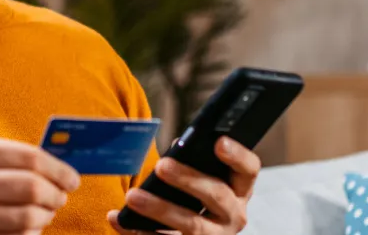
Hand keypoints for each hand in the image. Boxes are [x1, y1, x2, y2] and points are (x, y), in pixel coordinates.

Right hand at [0, 133, 81, 234]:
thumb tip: (46, 160)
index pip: (27, 157)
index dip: (58, 169)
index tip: (71, 178)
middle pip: (30, 188)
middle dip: (55, 195)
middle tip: (61, 198)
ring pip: (24, 219)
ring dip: (45, 218)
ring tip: (47, 214)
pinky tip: (29, 230)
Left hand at [107, 136, 260, 234]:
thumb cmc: (197, 196)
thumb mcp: (204, 179)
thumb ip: (195, 162)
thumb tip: (177, 145)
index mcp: (240, 190)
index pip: (249, 170)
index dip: (237, 155)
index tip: (218, 142)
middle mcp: (233, 215)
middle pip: (216, 195)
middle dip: (188, 179)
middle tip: (161, 166)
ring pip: (190, 224)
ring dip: (159, 209)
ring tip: (133, 196)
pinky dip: (138, 231)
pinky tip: (118, 218)